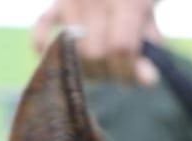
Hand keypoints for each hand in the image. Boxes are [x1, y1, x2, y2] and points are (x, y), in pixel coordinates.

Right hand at [32, 0, 160, 83]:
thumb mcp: (149, 18)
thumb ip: (151, 48)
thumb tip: (147, 81)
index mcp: (126, 0)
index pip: (120, 47)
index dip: (128, 69)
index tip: (134, 74)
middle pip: (93, 53)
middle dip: (107, 71)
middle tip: (117, 69)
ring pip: (70, 52)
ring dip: (86, 67)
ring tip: (100, 64)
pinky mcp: (56, 1)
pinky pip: (40, 28)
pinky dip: (43, 45)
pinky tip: (54, 55)